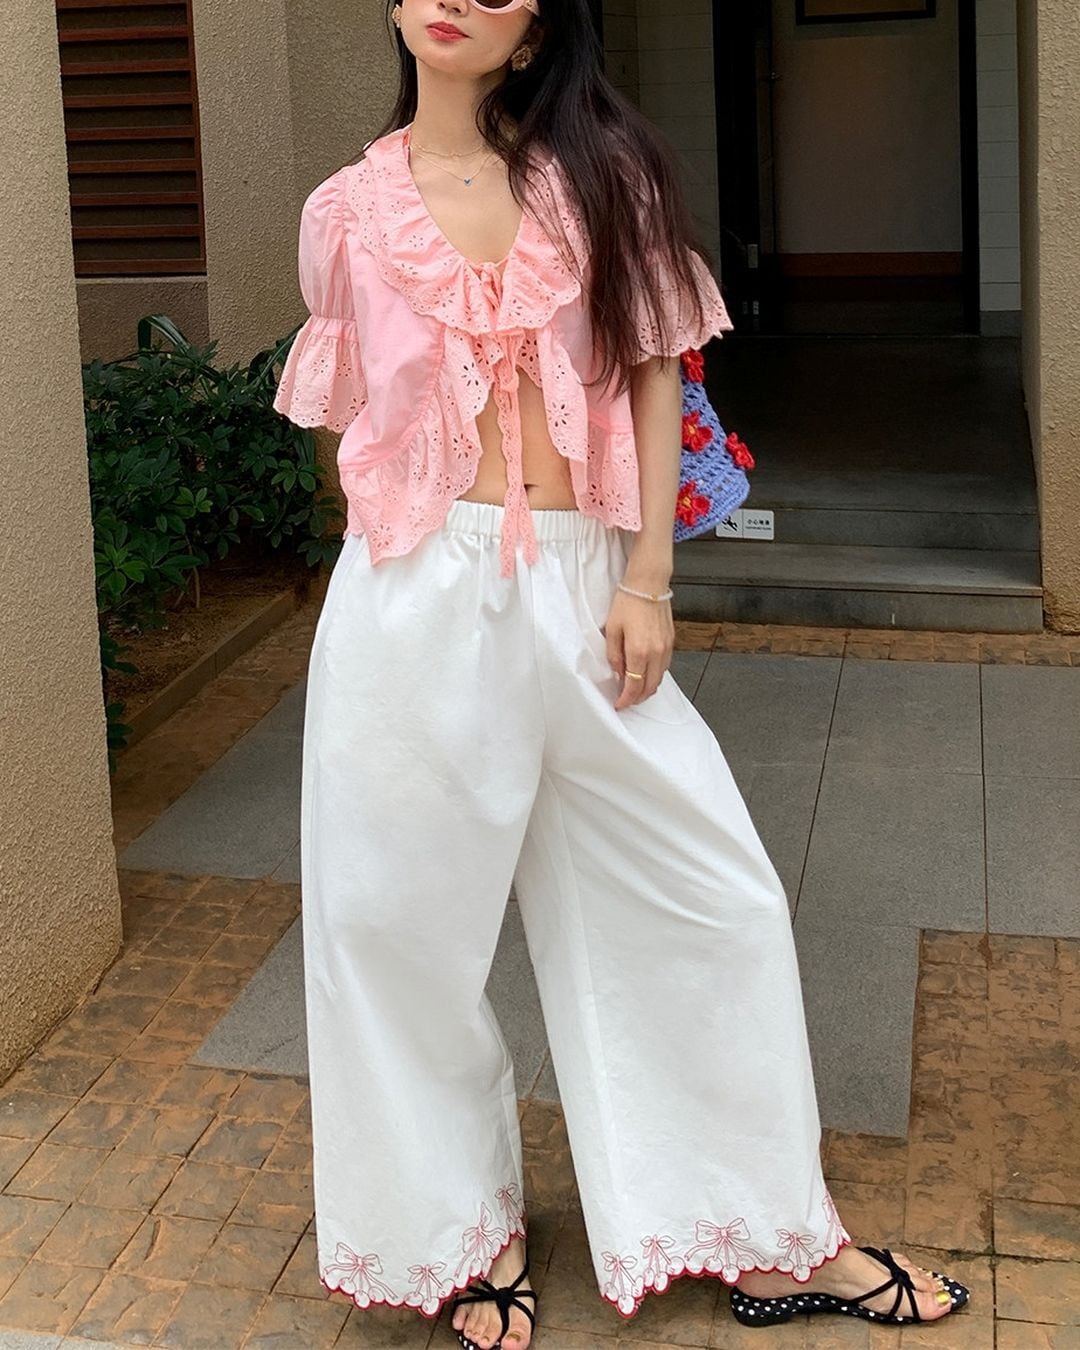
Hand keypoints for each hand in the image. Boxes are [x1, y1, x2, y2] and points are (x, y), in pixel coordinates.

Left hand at [602, 587, 674, 710]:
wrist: (648, 584)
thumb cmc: (628, 602)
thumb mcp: (612, 629)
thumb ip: (614, 655)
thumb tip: (618, 672)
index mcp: (639, 651)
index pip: (634, 686)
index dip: (626, 699)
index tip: (619, 703)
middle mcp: (656, 653)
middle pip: (650, 687)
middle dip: (638, 698)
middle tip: (626, 700)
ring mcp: (666, 648)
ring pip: (659, 678)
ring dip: (648, 687)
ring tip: (635, 688)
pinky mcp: (671, 641)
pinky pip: (665, 667)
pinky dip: (655, 675)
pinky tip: (646, 672)